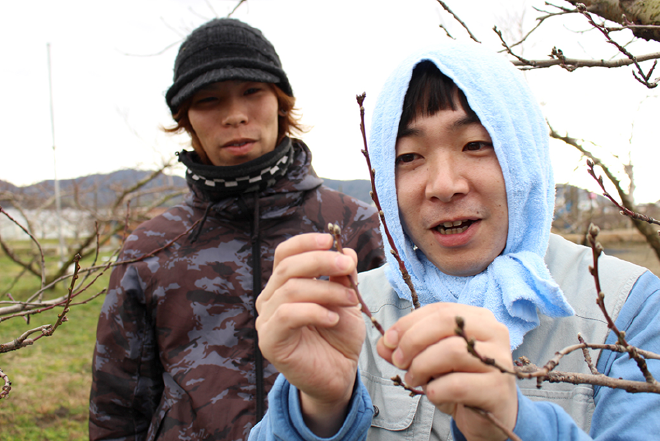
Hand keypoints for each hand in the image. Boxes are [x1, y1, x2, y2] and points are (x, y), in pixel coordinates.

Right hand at [256, 233, 365, 435]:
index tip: (331, 239)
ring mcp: (267, 320)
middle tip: (348, 265)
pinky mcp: (269, 341)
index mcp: (284, 284)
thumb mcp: (346, 299)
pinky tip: (332, 318)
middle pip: (288, 267)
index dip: (305, 242)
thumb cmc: (338, 336)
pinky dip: (313, 311)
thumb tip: (345, 252)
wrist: (338, 375)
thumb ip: (343, 276)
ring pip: (291, 289)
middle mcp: (270, 298)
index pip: (285, 254)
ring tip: (350, 299)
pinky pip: (286, 315)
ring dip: (326, 289)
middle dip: (321, 261)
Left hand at [377, 303, 516, 440]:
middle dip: (413, 340)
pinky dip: (436, 389)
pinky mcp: (498, 389)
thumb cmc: (461, 380)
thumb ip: (407, 349)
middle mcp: (494, 332)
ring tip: (413, 379)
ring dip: (422, 366)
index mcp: (478, 318)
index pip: (438, 310)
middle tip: (398, 361)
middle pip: (445, 323)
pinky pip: (458, 384)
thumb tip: (383, 344)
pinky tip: (432, 393)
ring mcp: (499, 360)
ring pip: (451, 351)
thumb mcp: (430, 360)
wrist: (490, 415)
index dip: (408, 323)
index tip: (389, 341)